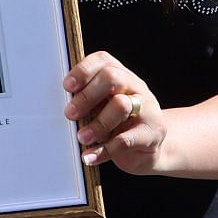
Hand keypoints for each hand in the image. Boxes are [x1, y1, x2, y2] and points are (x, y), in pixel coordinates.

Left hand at [64, 51, 166, 174]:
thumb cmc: (118, 125)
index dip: (83, 71)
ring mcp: (148, 109)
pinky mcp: (152, 134)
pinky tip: (89, 157)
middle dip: (87, 96)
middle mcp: (136, 87)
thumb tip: (65, 106)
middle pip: (112, 77)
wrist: (149, 149)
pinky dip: (103, 150)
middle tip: (70, 114)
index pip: (104, 60)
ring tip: (82, 137)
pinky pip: (125, 140)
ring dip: (96, 123)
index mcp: (122, 75)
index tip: (67, 87)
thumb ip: (89, 102)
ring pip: (121, 105)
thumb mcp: (103, 108)